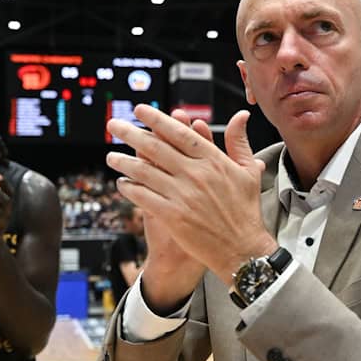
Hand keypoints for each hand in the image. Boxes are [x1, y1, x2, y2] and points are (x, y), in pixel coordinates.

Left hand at [106, 105, 276, 290]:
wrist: (242, 249)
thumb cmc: (245, 211)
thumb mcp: (248, 171)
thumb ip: (239, 141)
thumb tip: (240, 116)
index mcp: (213, 160)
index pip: (179, 133)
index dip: (156, 120)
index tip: (140, 111)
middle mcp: (196, 174)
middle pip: (156, 147)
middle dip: (130, 134)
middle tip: (114, 125)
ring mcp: (182, 195)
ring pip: (145, 172)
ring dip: (124, 162)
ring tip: (111, 157)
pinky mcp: (172, 216)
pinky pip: (143, 197)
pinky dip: (129, 189)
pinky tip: (122, 184)